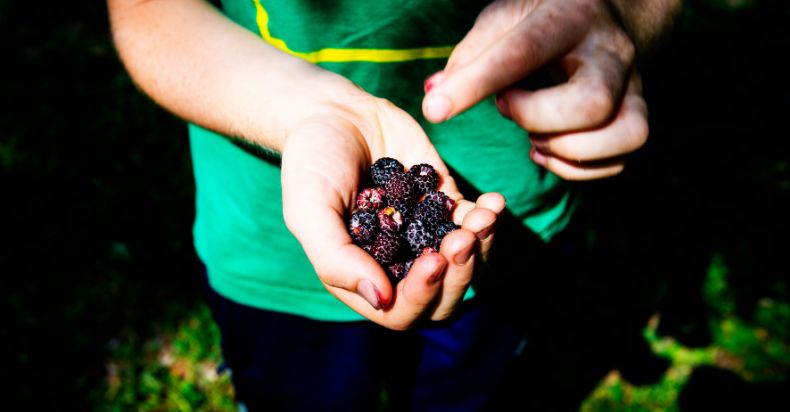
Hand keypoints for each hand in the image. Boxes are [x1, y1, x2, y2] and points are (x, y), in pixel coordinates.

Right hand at [281, 95, 504, 329]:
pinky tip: (492, 202)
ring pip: (466, 265)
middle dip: (459, 275)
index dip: (421, 296)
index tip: (432, 258)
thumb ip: (336, 259)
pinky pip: (475, 225)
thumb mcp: (308, 210)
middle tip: (462, 240)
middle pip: (442, 299)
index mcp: (362, 278)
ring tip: (483, 217)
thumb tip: (381, 299)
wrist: (335, 113)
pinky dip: (489, 219)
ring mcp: (425, 235)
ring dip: (481, 248)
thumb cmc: (312, 163)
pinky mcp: (445, 205)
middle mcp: (396, 264)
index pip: (400, 312)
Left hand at [422, 0, 648, 179]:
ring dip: (564, 149)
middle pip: (591, 103)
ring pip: (622, 134)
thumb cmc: (542, 18)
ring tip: (533, 135)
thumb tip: (435, 94)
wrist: (607, 14)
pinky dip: (575, 168)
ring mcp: (632, 86)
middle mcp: (610, 50)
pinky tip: (549, 149)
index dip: (476, 85)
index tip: (436, 110)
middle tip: (507, 107)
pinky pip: (618, 161)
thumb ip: (470, 54)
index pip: (523, 52)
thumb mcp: (505, 17)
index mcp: (570, 14)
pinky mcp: (636, 116)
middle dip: (536, 119)